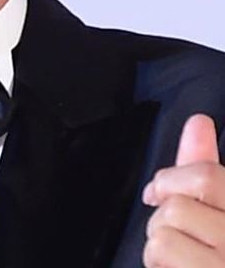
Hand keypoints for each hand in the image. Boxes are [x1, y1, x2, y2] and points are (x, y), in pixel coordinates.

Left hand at [142, 113, 224, 266]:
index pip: (207, 177)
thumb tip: (199, 121)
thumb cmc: (218, 253)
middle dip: (162, 217)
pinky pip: (162, 260)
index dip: (170, 178)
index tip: (157, 190)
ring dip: (156, 248)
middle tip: (174, 235)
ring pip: (163, 236)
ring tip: (178, 261)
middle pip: (178, 207)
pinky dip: (157, 266)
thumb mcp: (222, 210)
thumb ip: (208, 169)